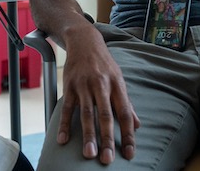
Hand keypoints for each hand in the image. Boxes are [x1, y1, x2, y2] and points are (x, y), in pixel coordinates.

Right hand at [58, 27, 139, 163]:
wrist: (84, 41)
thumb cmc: (104, 64)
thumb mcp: (119, 79)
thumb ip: (126, 103)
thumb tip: (136, 125)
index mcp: (117, 86)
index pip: (125, 113)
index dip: (128, 134)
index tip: (130, 153)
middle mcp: (102, 85)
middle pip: (105, 115)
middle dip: (107, 138)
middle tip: (107, 159)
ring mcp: (84, 85)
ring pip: (86, 113)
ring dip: (88, 135)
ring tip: (89, 154)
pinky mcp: (69, 85)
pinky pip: (66, 108)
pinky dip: (64, 125)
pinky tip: (63, 140)